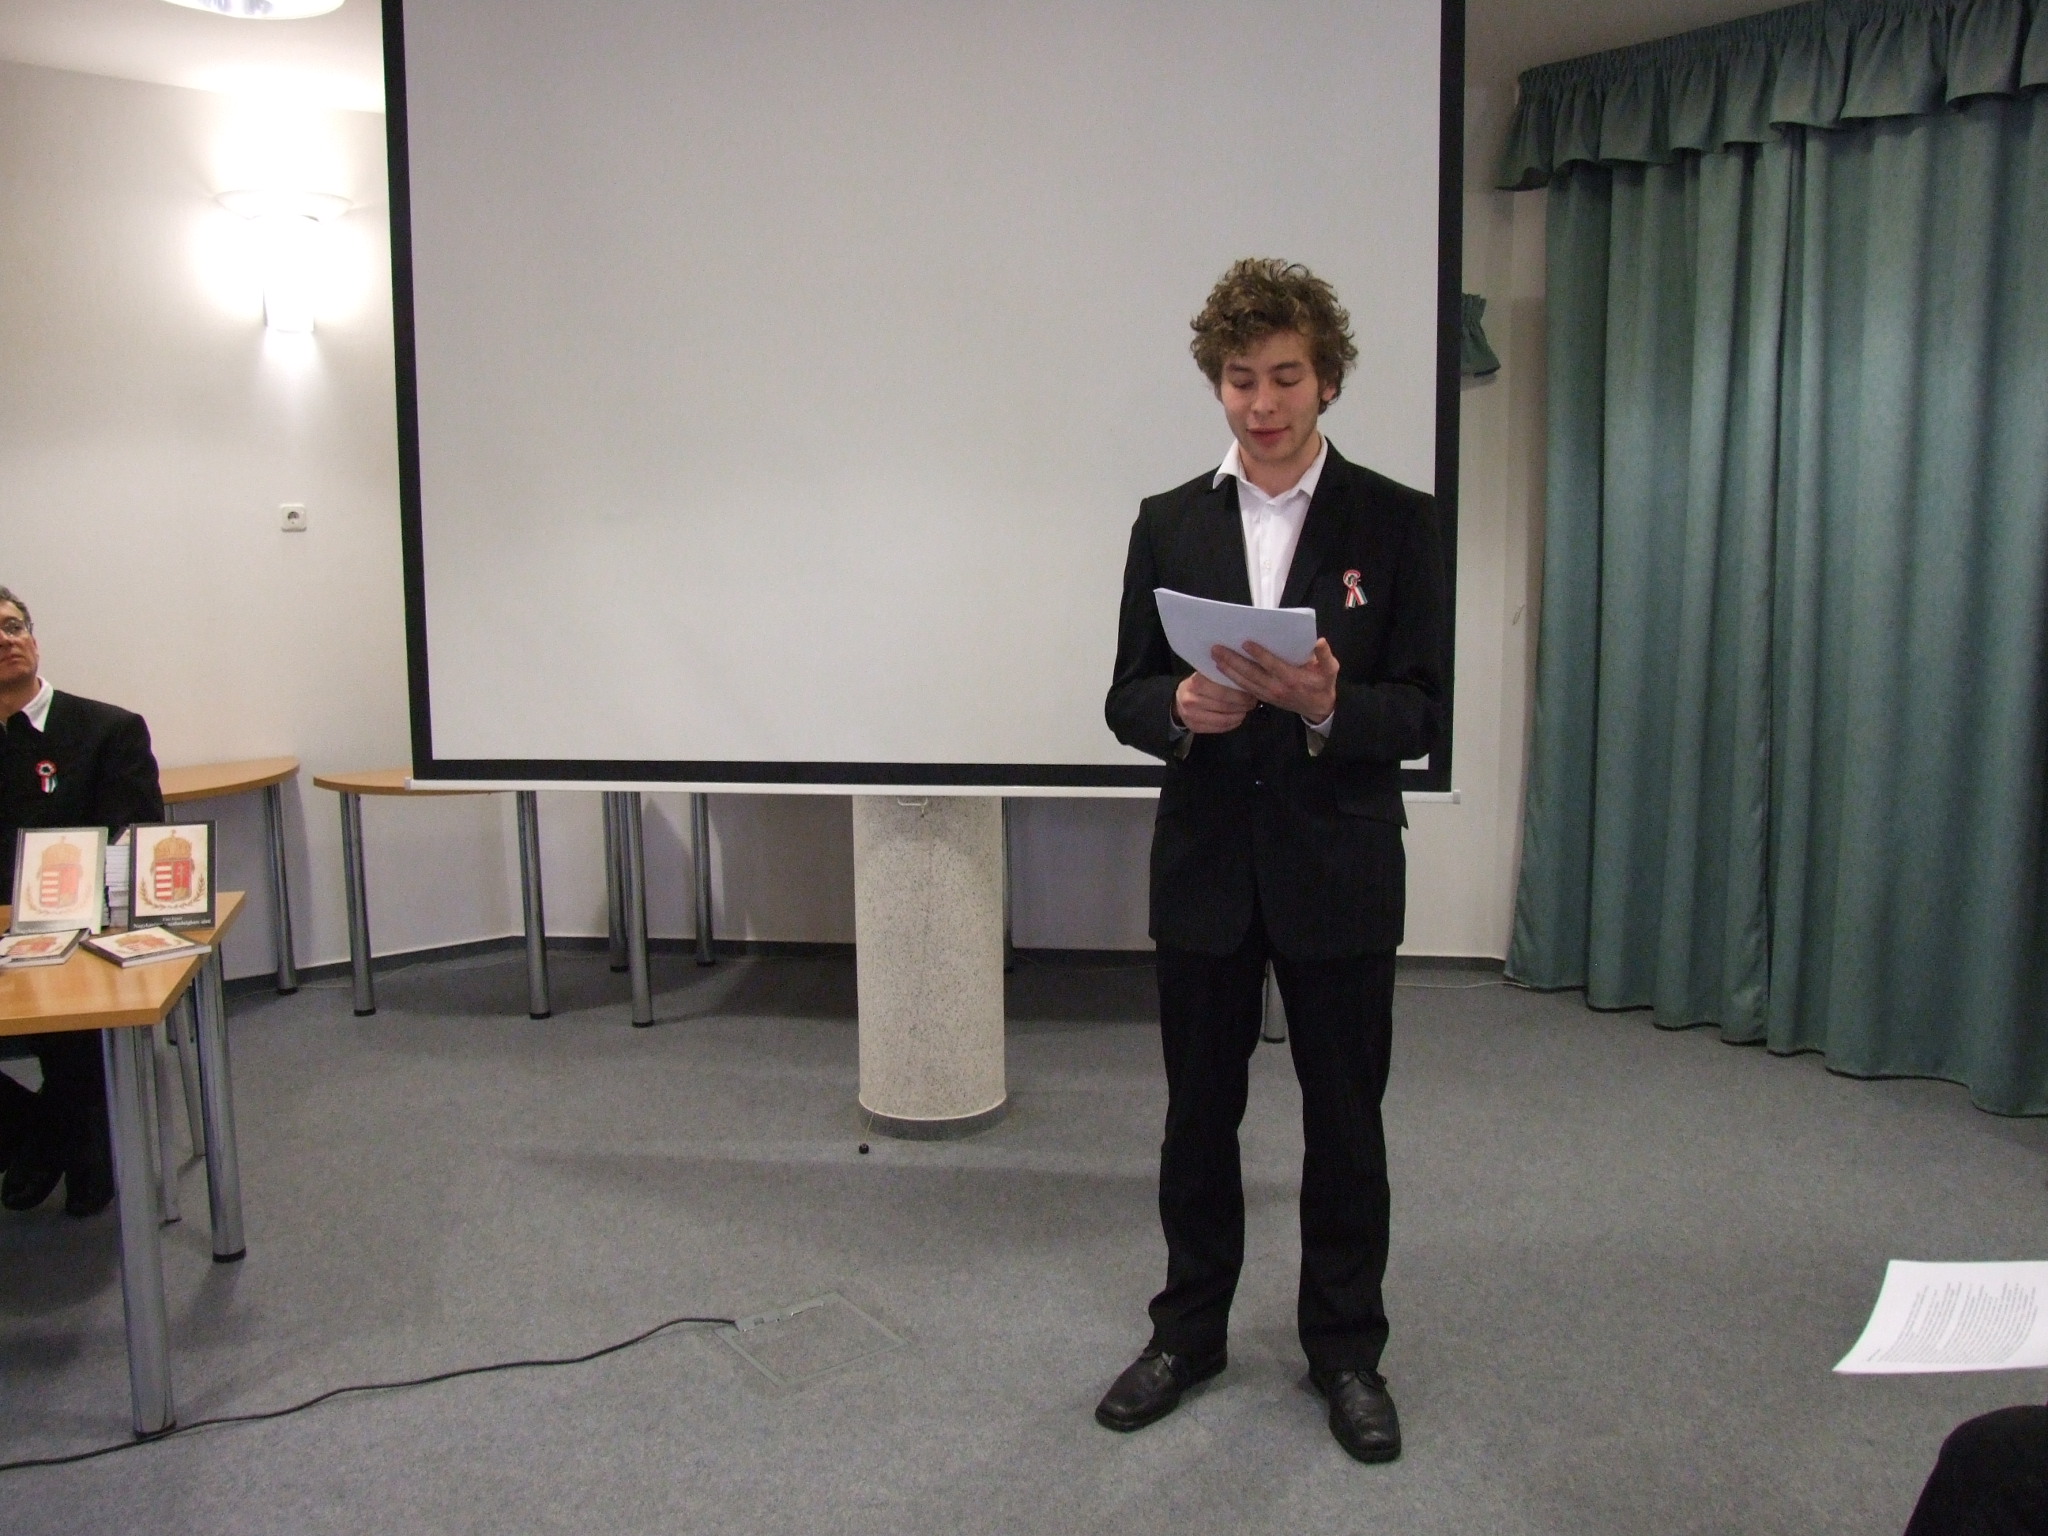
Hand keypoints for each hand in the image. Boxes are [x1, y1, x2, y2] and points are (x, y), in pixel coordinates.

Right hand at [1175, 671, 1255, 733]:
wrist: (1178, 700)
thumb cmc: (1196, 685)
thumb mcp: (1204, 675)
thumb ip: (1220, 677)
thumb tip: (1245, 680)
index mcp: (1196, 683)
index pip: (1224, 692)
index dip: (1241, 695)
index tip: (1251, 693)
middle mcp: (1191, 700)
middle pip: (1225, 706)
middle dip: (1242, 705)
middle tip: (1252, 702)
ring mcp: (1191, 716)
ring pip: (1223, 719)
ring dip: (1239, 715)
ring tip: (1246, 710)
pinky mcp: (1194, 727)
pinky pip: (1218, 728)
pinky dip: (1232, 724)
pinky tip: (1237, 718)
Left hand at [1212, 639, 1338, 722]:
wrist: (1319, 708)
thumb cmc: (1323, 684)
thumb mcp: (1331, 669)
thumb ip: (1326, 656)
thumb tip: (1319, 642)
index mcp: (1292, 678)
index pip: (1272, 665)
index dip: (1258, 654)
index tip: (1245, 643)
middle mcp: (1277, 687)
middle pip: (1251, 674)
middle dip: (1233, 661)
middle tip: (1217, 648)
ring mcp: (1269, 694)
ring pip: (1245, 682)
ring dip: (1228, 670)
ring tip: (1215, 657)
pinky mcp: (1264, 698)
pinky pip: (1245, 689)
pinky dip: (1232, 680)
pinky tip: (1221, 670)